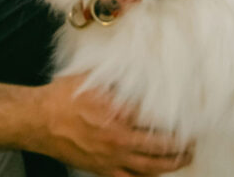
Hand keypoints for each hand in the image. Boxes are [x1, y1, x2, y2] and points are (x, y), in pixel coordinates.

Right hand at [31, 74, 192, 175]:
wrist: (40, 120)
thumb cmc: (63, 96)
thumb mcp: (90, 78)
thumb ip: (115, 77)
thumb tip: (135, 67)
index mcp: (116, 111)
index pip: (154, 118)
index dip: (175, 119)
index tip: (189, 117)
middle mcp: (117, 137)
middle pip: (158, 146)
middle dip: (179, 145)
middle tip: (193, 141)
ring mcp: (110, 157)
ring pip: (149, 167)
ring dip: (170, 163)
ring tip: (184, 158)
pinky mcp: (102, 169)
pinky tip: (155, 174)